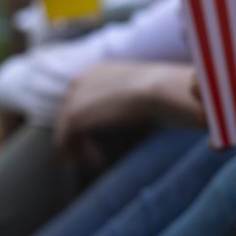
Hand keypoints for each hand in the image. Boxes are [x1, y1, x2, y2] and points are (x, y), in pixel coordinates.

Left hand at [55, 62, 204, 167]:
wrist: (165, 90)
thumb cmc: (170, 92)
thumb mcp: (151, 93)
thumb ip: (139, 101)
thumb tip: (152, 113)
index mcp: (99, 71)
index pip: (84, 97)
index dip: (92, 121)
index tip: (106, 138)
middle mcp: (82, 79)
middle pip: (71, 113)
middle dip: (82, 135)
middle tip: (95, 156)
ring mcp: (75, 96)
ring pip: (66, 129)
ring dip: (80, 149)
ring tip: (97, 164)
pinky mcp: (74, 116)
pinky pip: (65, 142)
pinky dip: (79, 155)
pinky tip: (98, 164)